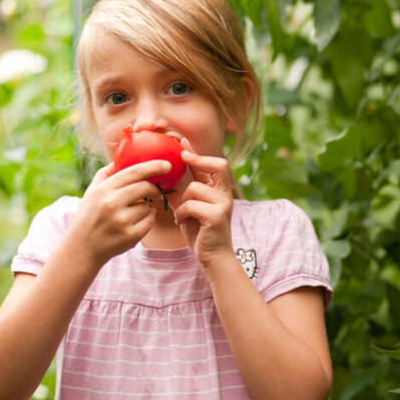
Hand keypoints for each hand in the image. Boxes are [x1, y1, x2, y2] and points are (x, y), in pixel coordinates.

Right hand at [68, 160, 171, 267]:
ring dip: (146, 207)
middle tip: (156, 191)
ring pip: (148, 206)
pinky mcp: (130, 236)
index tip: (167, 165)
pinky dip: (147, 220)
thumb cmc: (88, 216)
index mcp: (103, 189)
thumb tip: (122, 157)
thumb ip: (106, 174)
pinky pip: (150, 221)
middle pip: (146, 187)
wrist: (81, 249)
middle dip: (154, 189)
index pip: (134, 172)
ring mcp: (122, 221)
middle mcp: (112, 203)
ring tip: (132, 213)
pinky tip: (135, 223)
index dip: (153, 166)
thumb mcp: (91, 192)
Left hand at [173, 138, 233, 267]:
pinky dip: (181, 213)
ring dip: (182, 202)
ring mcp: (223, 204)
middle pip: (219, 165)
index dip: (197, 152)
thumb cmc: (201, 232)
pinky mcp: (217, 216)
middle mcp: (225, 194)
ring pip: (194, 188)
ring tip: (181, 215)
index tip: (181, 142)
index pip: (213, 164)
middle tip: (183, 157)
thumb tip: (173, 171)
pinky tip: (181, 223)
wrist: (213, 257)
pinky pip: (191, 204)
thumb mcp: (194, 207)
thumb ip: (190, 190)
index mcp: (220, 191)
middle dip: (199, 159)